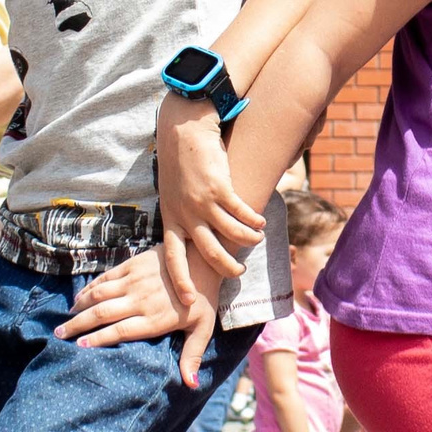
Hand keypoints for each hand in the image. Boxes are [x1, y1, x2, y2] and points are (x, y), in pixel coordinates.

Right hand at [54, 245, 218, 385]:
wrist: (205, 259)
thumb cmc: (204, 299)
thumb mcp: (203, 329)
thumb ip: (192, 356)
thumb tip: (191, 385)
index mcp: (155, 319)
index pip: (120, 331)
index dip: (98, 339)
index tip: (80, 346)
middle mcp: (141, 300)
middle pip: (102, 314)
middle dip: (78, 326)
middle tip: (60, 335)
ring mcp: (135, 281)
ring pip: (99, 295)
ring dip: (79, 307)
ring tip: (65, 319)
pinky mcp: (133, 265)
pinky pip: (106, 278)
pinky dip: (89, 289)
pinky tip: (79, 298)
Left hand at [157, 93, 265, 290]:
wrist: (183, 130)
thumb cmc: (180, 163)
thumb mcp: (172, 193)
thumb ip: (183, 215)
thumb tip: (196, 238)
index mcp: (170, 218)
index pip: (172, 258)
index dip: (181, 281)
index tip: (189, 301)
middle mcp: (185, 214)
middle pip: (208, 253)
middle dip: (226, 267)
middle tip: (237, 273)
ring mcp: (202, 201)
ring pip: (231, 234)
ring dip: (248, 241)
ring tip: (256, 240)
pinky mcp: (219, 187)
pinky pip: (242, 213)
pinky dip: (254, 221)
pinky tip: (260, 223)